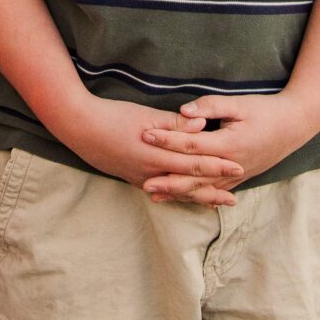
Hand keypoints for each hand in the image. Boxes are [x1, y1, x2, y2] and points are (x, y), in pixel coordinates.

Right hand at [48, 95, 242, 202]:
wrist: (80, 128)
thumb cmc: (113, 116)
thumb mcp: (146, 116)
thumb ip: (176, 123)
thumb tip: (204, 124)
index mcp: (158, 155)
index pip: (195, 163)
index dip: (218, 165)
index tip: (239, 167)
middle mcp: (151, 172)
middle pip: (189, 184)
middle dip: (213, 190)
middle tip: (234, 198)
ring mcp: (142, 178)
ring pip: (175, 192)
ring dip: (196, 198)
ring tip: (215, 203)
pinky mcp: (133, 178)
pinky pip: (161, 191)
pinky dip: (176, 196)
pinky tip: (183, 197)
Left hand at [139, 92, 319, 202]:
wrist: (294, 125)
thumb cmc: (266, 110)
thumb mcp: (239, 103)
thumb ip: (211, 106)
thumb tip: (185, 111)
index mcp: (229, 144)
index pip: (191, 145)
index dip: (167, 140)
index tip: (146, 135)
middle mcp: (231, 165)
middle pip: (194, 176)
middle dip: (167, 180)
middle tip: (142, 182)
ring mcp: (237, 175)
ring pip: (203, 189)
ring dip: (178, 193)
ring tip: (155, 196)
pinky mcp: (240, 178)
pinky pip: (215, 191)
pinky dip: (196, 196)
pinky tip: (182, 200)